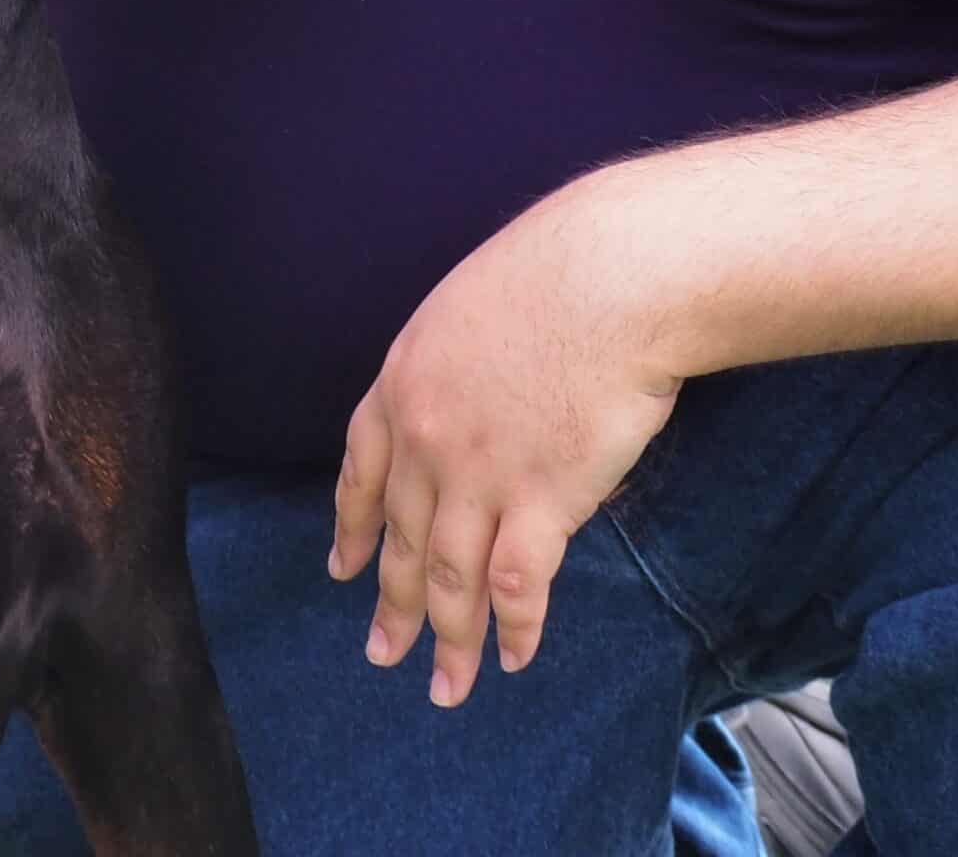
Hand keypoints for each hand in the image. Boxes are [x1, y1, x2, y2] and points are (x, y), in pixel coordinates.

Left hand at [328, 180, 681, 708]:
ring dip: (447, 641)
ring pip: (449, 578)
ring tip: (444, 688)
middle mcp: (426, 435)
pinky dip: (512, 629)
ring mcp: (478, 473)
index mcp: (404, 379)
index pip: (362, 469)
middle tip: (383, 652)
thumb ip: (457, 366)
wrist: (613, 276)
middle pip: (401, 537)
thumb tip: (477, 406)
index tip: (343, 568)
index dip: (352, 526)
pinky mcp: (540, 501)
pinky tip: (513, 658)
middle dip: (392, 604)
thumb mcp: (472, 305)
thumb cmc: (562, 270)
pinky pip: (515, 585)